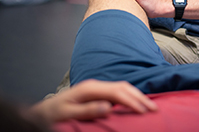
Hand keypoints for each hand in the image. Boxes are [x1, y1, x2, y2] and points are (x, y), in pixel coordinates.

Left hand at [30, 79, 157, 122]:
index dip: (132, 101)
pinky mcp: (97, 92)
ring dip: (137, 96)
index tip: (144, 111)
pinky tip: (136, 102)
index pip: (117, 92)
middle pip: (123, 87)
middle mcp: (95, 85)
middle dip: (140, 97)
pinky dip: (130, 96)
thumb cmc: (54, 113)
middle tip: (155, 109)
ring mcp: (96, 87)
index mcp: (90, 88)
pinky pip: (118, 91)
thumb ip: (87, 109)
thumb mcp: (67, 113)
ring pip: (122, 88)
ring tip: (150, 106)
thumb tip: (107, 107)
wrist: (44, 110)